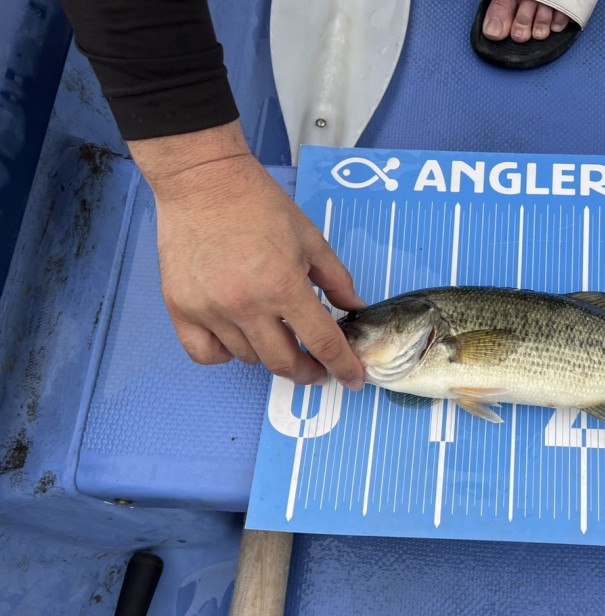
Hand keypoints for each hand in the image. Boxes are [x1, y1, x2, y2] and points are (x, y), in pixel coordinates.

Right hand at [128, 122, 364, 387]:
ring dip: (268, 355)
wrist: (204, 181)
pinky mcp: (181, 308)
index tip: (353, 378)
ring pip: (247, 358)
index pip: (322, 343)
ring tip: (276, 336)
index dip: (343, 366)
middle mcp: (246, 305)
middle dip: (308, 372)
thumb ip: (337, 280)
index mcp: (284, 286)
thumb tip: (354, 309)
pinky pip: (205, 354)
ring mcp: (210, 310)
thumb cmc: (258, 204)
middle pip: (283, 363)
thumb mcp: (311, 239)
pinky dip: (225, 355)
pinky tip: (238, 339)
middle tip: (316, 368)